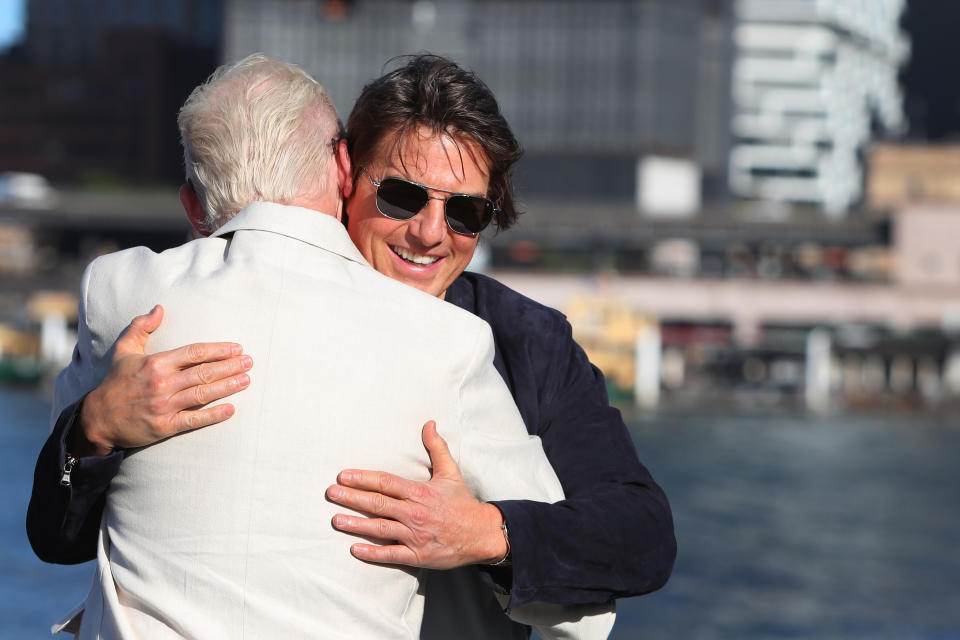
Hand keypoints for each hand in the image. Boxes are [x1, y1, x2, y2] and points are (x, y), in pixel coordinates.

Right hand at [73, 305, 252, 456]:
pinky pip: (194, 419)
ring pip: (203, 393)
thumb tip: (159, 308)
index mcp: (156, 363)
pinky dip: (213, 415)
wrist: (97, 418)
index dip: (218, 350)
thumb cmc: (115, 382)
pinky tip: (231, 409)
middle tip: (249, 362)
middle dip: (230, 366)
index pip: (194, 353)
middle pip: (204, 372)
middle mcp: (162, 383)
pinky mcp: (164, 426)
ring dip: (227, 386)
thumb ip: (141, 326)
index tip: (237, 348)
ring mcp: (164, 405)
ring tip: (246, 380)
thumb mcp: (123, 349)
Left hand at [326, 421, 507, 568]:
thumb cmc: (463, 503)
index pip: (386, 482)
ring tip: (336, 520)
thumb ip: (437, 448)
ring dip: (356, 524)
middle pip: (378, 503)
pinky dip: (373, 553)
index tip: (343, 476)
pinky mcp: (418, 555)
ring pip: (380, 528)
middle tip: (330, 493)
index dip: (363, 478)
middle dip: (352, 498)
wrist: (482, 534)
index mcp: (420, 492)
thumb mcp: (451, 472)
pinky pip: (392, 554)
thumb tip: (429, 424)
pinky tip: (354, 549)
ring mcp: (415, 535)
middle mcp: (415, 513)